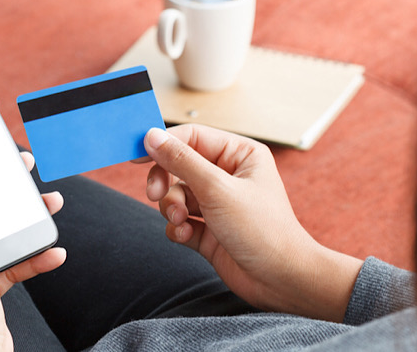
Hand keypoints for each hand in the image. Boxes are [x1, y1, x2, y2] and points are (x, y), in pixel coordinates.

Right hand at [143, 124, 362, 321]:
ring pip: (175, 194)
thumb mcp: (217, 189)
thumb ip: (181, 161)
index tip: (136, 153)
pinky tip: (185, 235)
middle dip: (164, 181)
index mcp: (239, 154)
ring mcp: (217, 204)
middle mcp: (228, 175)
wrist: (280, 280)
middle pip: (178, 166)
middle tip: (154, 193)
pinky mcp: (208, 229)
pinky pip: (178, 219)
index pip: (192, 137)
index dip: (163, 144)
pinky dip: (176, 227)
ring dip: (171, 207)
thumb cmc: (263, 230)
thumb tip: (152, 137)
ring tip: (181, 220)